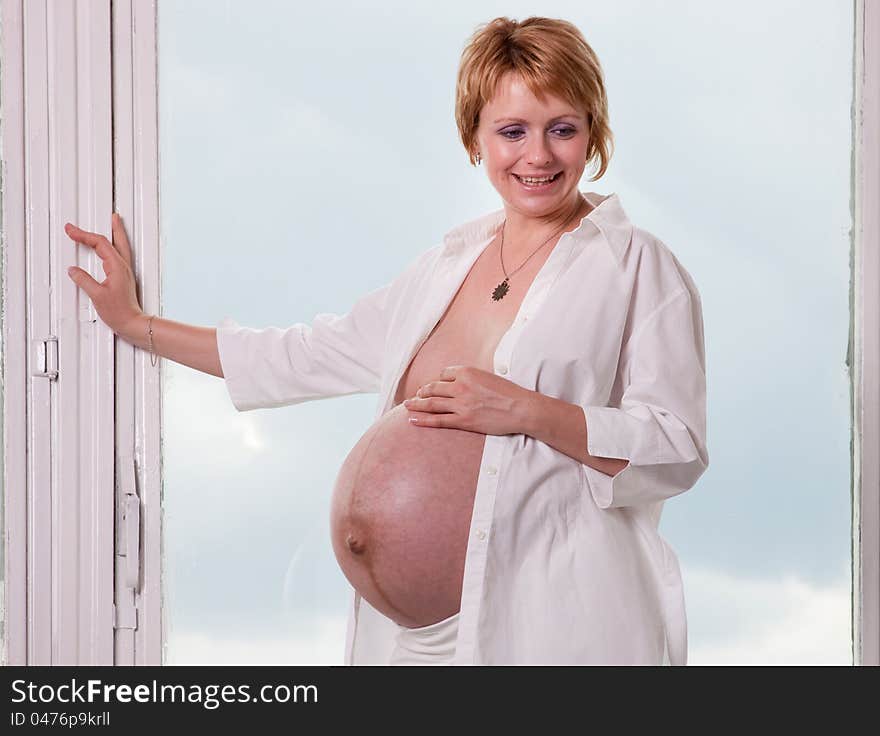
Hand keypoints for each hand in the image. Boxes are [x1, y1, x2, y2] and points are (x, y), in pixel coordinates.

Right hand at [65, 213, 143, 335]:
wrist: (133, 323)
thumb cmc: (119, 312)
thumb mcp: (96, 295)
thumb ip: (84, 280)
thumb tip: (73, 270)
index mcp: (117, 267)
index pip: (100, 243)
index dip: (84, 235)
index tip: (71, 230)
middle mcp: (124, 266)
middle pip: (117, 240)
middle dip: (110, 226)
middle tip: (108, 215)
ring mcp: (125, 271)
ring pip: (122, 246)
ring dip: (117, 233)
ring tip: (115, 222)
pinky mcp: (124, 278)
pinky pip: (121, 255)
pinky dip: (116, 245)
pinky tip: (112, 247)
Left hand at [402, 365, 531, 435]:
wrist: (521, 408)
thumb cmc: (510, 393)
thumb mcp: (489, 377)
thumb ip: (473, 379)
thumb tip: (463, 383)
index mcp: (467, 372)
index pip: (444, 374)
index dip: (438, 380)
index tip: (435, 385)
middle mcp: (460, 386)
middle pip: (433, 388)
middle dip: (422, 392)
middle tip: (415, 395)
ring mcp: (460, 404)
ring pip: (431, 403)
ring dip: (416, 404)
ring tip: (408, 405)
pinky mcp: (463, 420)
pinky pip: (437, 420)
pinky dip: (423, 420)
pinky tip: (412, 420)